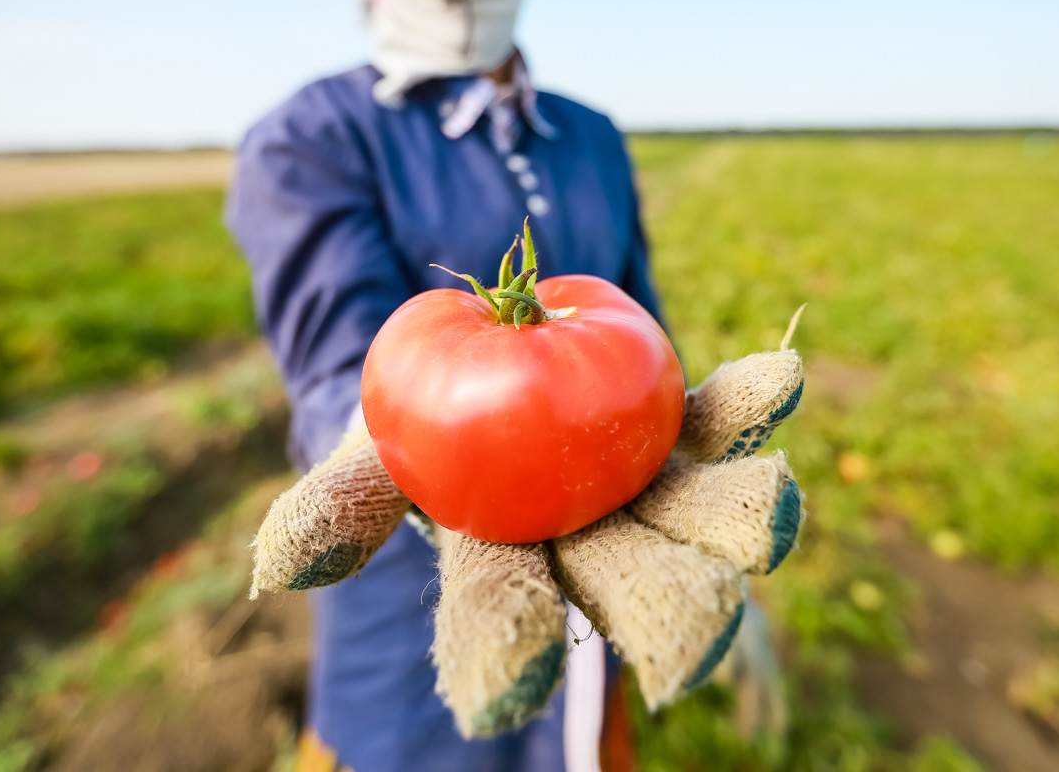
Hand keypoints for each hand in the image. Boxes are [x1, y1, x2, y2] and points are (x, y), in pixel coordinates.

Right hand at [249, 342, 805, 737]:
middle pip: (632, 589)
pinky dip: (745, 402)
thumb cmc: (412, 428)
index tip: (504, 693)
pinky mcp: (681, 432)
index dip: (501, 655)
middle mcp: (595, 549)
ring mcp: (647, 493)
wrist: (480, 364)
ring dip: (734, 518)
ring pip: (695, 516)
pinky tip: (777, 378)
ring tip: (773, 514)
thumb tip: (282, 568)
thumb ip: (340, 510)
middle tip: (695, 641)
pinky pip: (716, 419)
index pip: (505, 625)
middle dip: (664, 613)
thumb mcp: (369, 460)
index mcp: (513, 573)